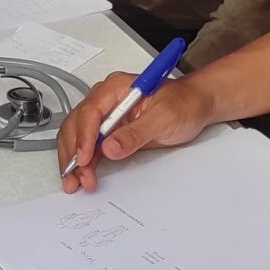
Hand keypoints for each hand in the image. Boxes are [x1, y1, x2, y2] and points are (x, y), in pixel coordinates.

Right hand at [56, 69, 212, 192]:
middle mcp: (106, 100)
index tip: (85, 158)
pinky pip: (88, 146)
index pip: (91, 111)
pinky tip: (81, 175)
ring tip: (76, 182)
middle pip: (77, 125)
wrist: (196, 107)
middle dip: (73, 153)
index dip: (84, 136)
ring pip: (77, 137)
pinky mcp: (109, 132)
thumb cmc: (184, 104)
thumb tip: (110, 147)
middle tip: (77, 177)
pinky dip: (83, 162)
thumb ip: (137, 133)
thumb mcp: (165, 118)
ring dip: (73, 160)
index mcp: (116, 88)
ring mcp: (106, 116)